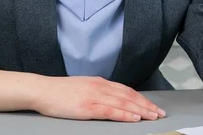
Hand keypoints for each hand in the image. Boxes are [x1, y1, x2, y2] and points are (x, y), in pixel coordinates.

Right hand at [32, 76, 165, 121]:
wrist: (43, 90)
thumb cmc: (59, 92)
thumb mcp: (83, 87)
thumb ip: (98, 91)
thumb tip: (111, 98)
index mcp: (99, 82)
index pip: (126, 90)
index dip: (141, 98)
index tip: (152, 106)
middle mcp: (100, 86)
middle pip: (129, 96)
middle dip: (146, 105)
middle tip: (159, 113)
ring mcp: (94, 96)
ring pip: (123, 103)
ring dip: (140, 110)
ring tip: (152, 117)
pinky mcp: (88, 107)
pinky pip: (111, 111)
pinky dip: (125, 115)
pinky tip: (134, 119)